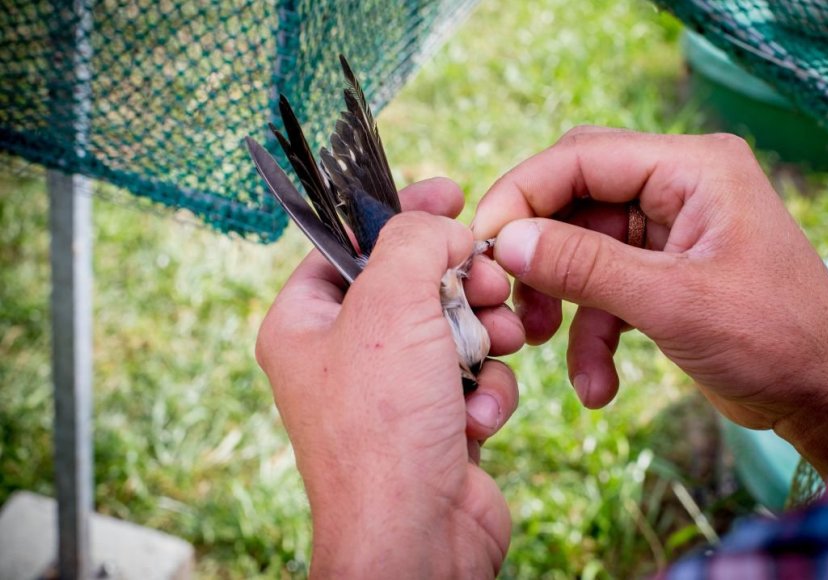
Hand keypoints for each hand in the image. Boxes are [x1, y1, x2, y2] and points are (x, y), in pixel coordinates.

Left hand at [257, 178, 524, 576]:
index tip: (451, 191)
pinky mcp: (436, 423)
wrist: (416, 536)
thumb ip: (414, 241)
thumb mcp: (390, 305)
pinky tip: (478, 417)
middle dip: (462, 280)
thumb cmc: (383, 425)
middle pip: (415, 281)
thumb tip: (444, 227)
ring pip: (456, 327)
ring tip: (497, 345)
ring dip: (485, 333)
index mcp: (305, 322)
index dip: (401, 211)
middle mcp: (344, 355)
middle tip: (488, 280)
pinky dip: (487, 390)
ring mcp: (392, 392)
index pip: (349, 241)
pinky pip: (475, 377)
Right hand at [472, 128, 827, 476]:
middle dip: (540, 253)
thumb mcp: (672, 302)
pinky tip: (597, 385)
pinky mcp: (665, 272)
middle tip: (504, 294)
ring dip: (563, 304)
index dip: (523, 193)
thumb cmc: (773, 341)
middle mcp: (680, 187)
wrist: (823, 397)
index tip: (479, 242)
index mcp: (694, 167)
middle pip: (576, 199)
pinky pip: (606, 289)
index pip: (583, 156)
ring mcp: (671, 230)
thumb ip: (585, 266)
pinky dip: (593, 334)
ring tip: (541, 345)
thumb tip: (506, 240)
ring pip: (583, 250)